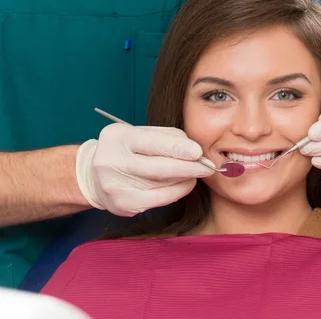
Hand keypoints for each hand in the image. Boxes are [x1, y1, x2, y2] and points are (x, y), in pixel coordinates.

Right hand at [75, 123, 214, 215]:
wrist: (93, 175)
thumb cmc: (126, 150)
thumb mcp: (139, 134)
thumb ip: (166, 137)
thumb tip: (195, 150)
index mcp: (118, 137)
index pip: (151, 142)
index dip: (177, 148)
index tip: (198, 152)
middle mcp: (112, 161)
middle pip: (158, 167)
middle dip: (188, 167)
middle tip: (208, 167)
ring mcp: (115, 186)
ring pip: (161, 184)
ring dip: (185, 179)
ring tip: (199, 173)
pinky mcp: (123, 205)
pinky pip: (159, 200)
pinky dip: (177, 192)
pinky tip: (186, 184)